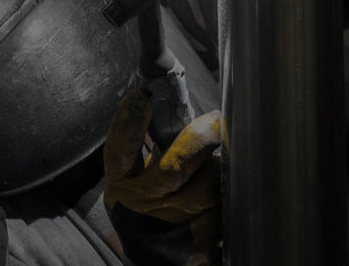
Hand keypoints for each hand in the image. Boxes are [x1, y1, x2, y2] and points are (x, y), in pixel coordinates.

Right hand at [104, 89, 221, 265]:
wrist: (156, 257)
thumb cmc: (147, 206)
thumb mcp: (135, 178)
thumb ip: (153, 148)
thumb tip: (180, 106)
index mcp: (122, 183)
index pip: (120, 152)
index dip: (128, 124)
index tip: (140, 97)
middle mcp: (143, 205)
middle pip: (175, 167)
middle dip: (201, 138)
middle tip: (217, 120)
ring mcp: (172, 227)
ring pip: (208, 186)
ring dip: (218, 170)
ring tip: (218, 164)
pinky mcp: (200, 244)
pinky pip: (224, 208)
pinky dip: (228, 194)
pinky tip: (227, 189)